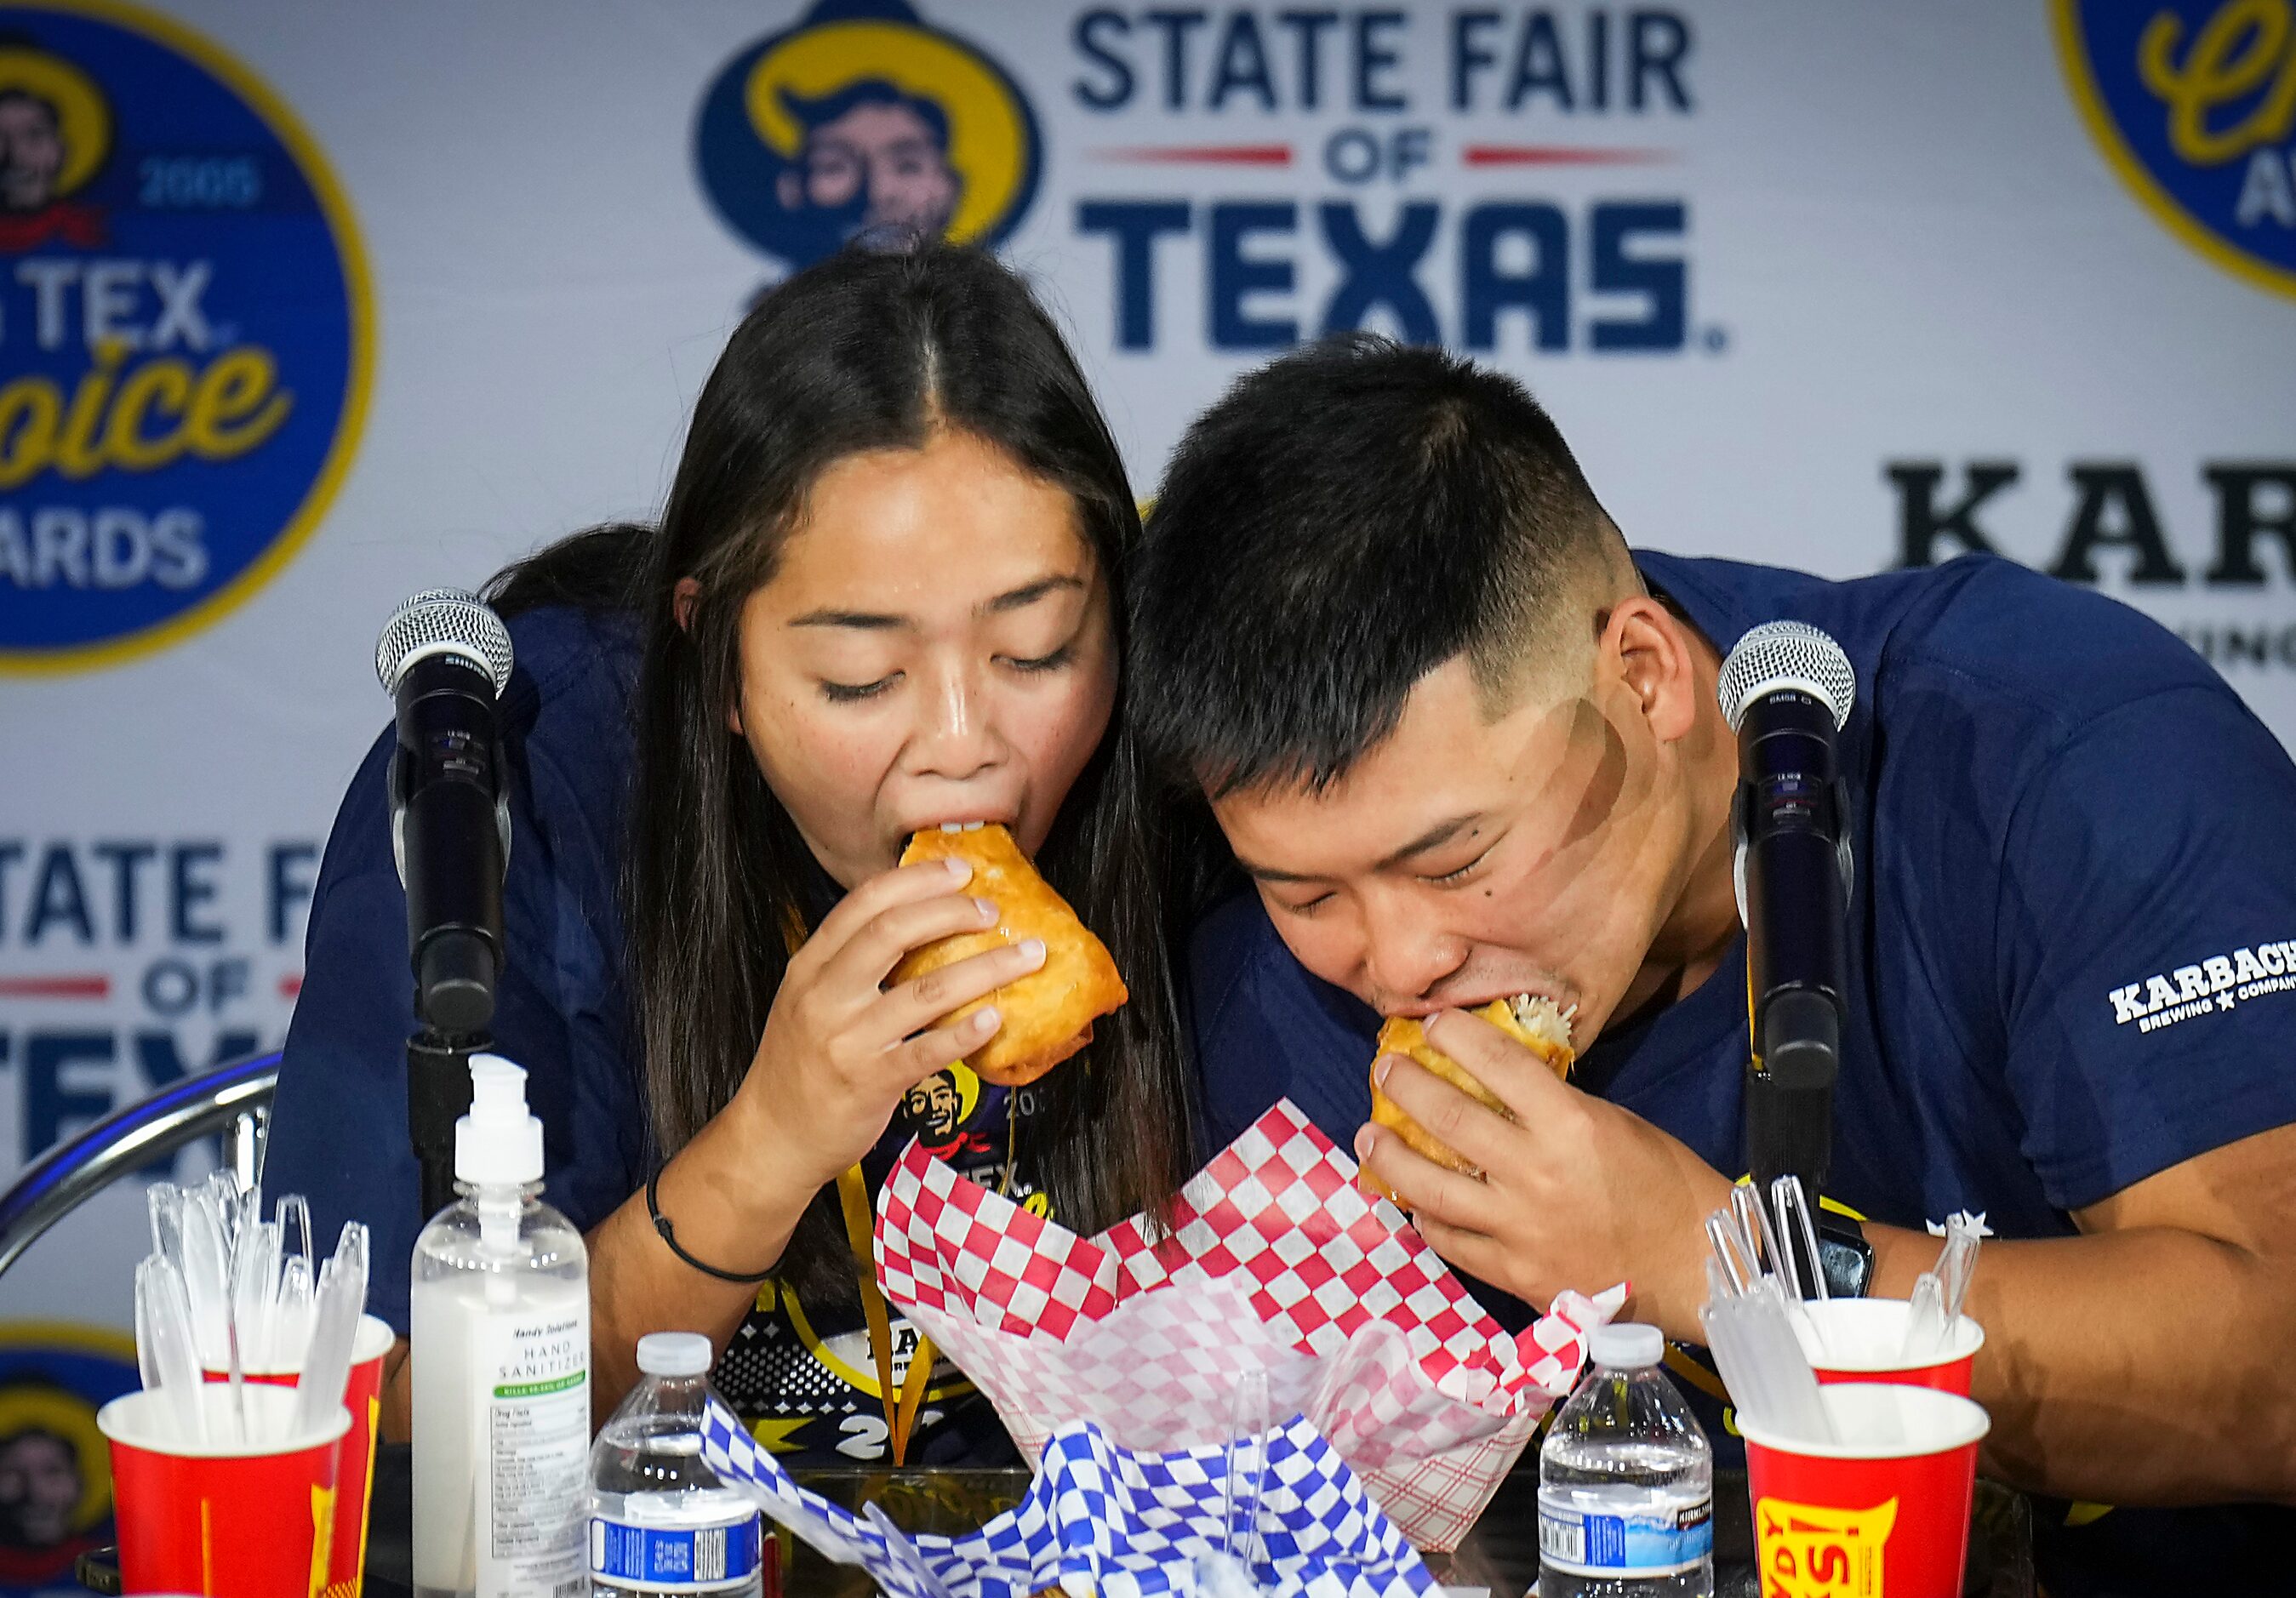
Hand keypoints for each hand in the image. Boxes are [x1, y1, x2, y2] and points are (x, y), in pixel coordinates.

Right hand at [734, 855, 1044, 1194]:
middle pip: (893, 933)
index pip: (864, 903)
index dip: (918, 879)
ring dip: (985, 968)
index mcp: (810, 966)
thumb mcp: (809, 1000)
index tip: (960, 869)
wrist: (772, 1137)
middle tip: (994, 911)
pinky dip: (965, 1031)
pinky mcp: (870, 1082)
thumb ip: (851, 965)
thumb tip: (922, 924)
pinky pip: (927, 1051)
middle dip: (952, 912)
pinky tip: (996, 1017)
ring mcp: (847, 1040)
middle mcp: (825, 996)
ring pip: (925, 991)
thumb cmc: (800, 1064)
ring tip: (1025, 956)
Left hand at [1354, 1007, 1732, 1339]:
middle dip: (1406, 1088)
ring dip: (1391, 1158)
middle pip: (1448, 1120)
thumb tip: (1498, 1087)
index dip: (1456, 1036)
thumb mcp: (1615, 1124)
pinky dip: (1425, 1219)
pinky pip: (1450, 1243)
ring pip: (1430, 1188)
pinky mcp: (1514, 1273)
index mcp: (1570, 1125)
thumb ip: (1554, 1109)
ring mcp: (1519, 1227)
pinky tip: (1412, 1203)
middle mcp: (1536, 1173)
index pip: (1498, 1064)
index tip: (1429, 1024)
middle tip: (1384, 1072)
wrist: (1697, 1267)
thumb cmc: (1666, 1186)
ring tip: (1369, 1138)